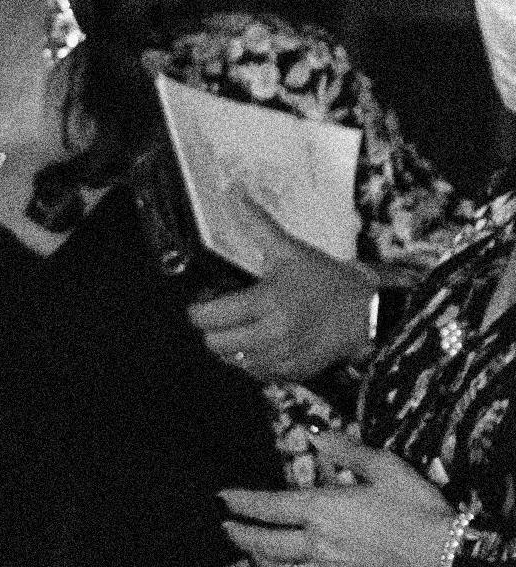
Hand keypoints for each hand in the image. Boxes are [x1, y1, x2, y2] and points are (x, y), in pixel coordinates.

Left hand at [185, 213, 382, 385]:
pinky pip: (258, 374)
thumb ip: (257, 224)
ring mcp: (285, 357)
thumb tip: (233, 192)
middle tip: (220, 316)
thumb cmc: (325, 278)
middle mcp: (274, 333)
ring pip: (234, 363)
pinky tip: (260, 344)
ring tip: (240, 330)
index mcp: (268, 301)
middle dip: (211, 330)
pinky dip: (252, 362)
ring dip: (231, 348)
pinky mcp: (296, 373)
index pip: (211, 317)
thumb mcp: (289, 250)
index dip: (197, 311)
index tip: (201, 303)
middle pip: (216, 345)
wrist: (369, 310)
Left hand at [218, 426, 456, 566]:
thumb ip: (346, 449)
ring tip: (241, 559)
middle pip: (263, 543)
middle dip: (238, 534)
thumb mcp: (384, 467)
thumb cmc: (417, 508)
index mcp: (322, 509)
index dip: (240, 502)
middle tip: (225, 527)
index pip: (268, 505)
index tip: (222, 498)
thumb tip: (315, 430)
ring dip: (254, 565)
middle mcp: (317, 543)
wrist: (446, 558)